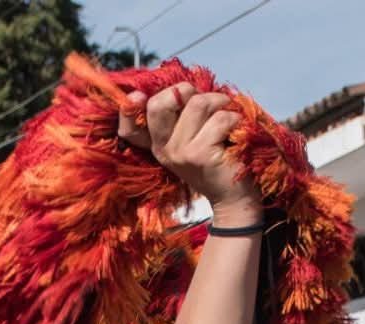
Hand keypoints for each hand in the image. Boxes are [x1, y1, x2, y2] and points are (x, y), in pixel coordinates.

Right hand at [117, 84, 262, 224]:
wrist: (236, 198)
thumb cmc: (219, 158)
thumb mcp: (193, 137)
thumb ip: (182, 115)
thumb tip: (180, 86)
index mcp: (158, 144)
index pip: (129, 127)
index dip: (128, 107)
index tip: (139, 96)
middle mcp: (164, 149)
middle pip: (159, 103)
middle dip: (187, 91)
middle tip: (207, 102)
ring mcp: (180, 153)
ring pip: (196, 104)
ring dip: (219, 102)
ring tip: (228, 115)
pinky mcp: (200, 155)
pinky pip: (219, 119)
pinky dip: (234, 118)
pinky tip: (236, 131)